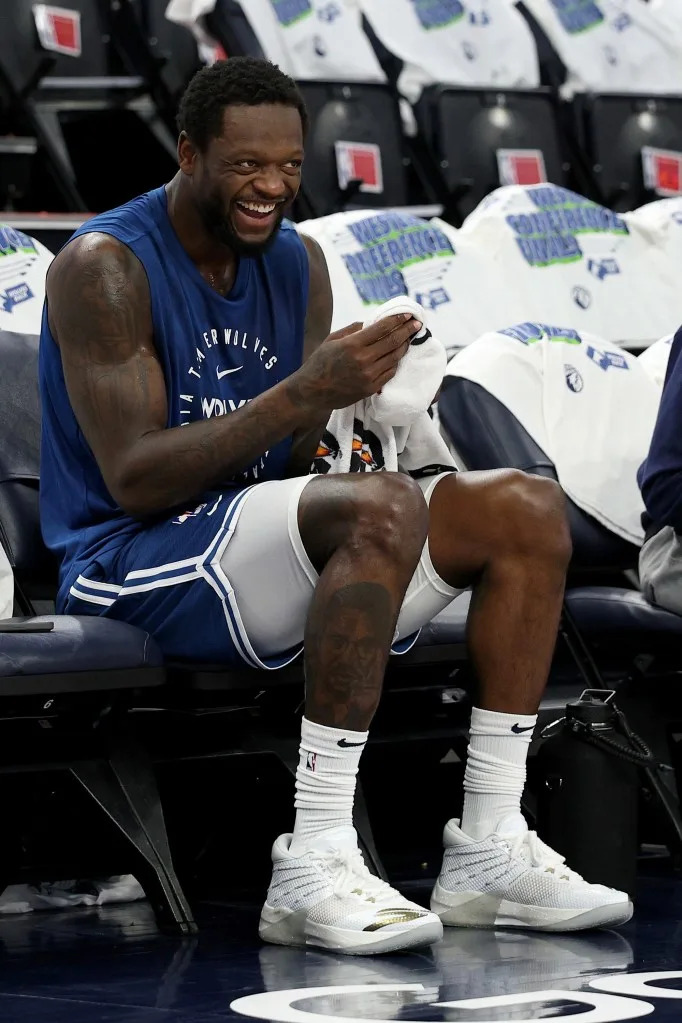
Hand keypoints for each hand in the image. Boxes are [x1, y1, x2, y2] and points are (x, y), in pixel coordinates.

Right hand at [289, 313, 420, 415]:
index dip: (398, 320)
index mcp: (352, 344)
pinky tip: (397, 355)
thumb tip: (373, 322)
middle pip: (393, 342)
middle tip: (416, 324)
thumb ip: (354, 329)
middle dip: (407, 331)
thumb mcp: (332, 340)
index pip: (382, 328)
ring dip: (404, 346)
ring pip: (395, 357)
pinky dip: (395, 362)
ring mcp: (369, 376)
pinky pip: (390, 372)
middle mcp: (363, 360)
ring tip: (409, 338)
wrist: (312, 392)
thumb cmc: (320, 363)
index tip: (408, 315)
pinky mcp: (371, 388)